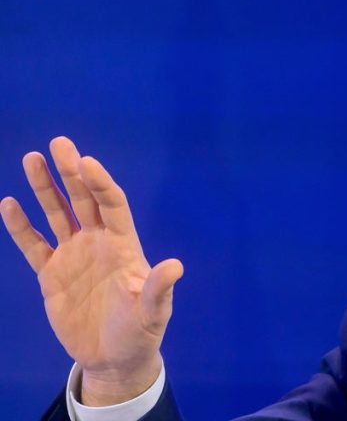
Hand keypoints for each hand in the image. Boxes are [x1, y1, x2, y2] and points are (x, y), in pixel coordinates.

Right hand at [0, 137, 182, 405]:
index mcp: (124, 246)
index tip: (87, 162)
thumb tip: (175, 266)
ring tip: (31, 158)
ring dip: (45, 189)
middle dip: (71, 172)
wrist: (114, 357)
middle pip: (84, 200)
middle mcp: (98, 243)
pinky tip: (9, 205)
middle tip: (59, 143)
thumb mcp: (154, 312)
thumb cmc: (141, 332)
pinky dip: (21, 226)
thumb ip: (158, 289)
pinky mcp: (51, 275)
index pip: (113, 206)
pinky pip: (33, 245)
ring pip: (57, 214)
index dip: (101, 184)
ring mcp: (74, 256)